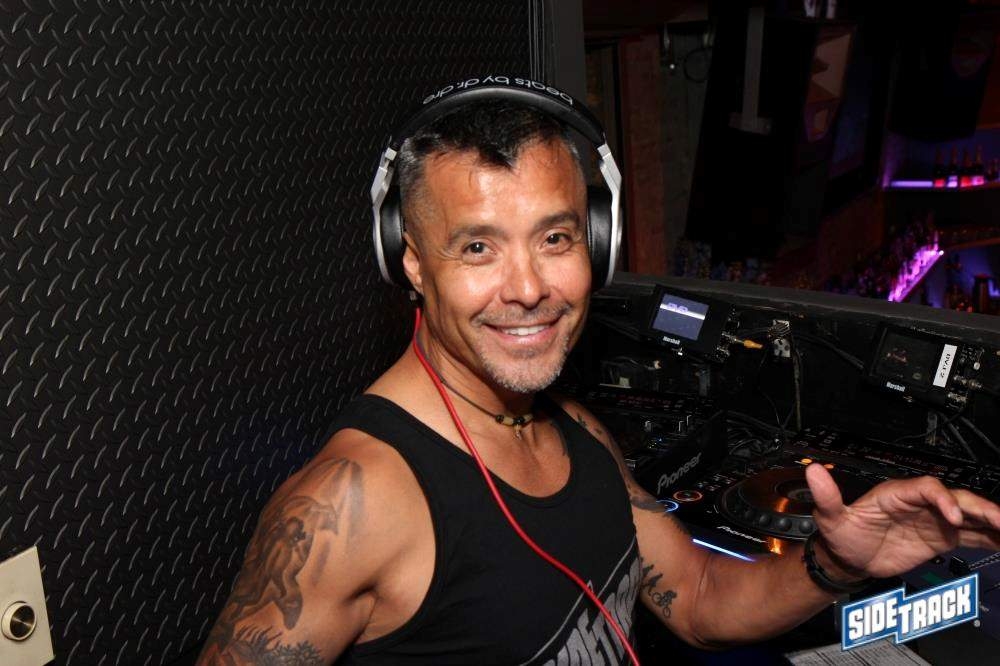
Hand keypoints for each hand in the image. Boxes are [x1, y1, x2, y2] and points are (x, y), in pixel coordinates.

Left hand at [805, 463, 999, 578]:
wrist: (848, 556)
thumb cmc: (841, 533)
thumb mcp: (829, 517)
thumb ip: (826, 496)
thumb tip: (813, 471)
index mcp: (897, 493)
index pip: (928, 488)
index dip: (943, 499)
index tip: (952, 518)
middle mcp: (919, 503)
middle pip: (956, 497)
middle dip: (980, 507)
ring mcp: (933, 519)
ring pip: (970, 514)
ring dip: (992, 520)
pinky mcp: (941, 536)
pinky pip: (972, 534)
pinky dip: (991, 536)